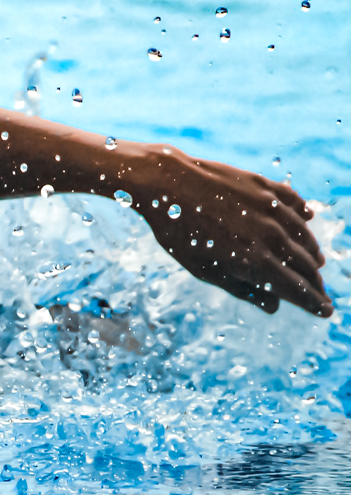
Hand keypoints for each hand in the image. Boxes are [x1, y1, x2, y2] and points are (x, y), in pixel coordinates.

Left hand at [136, 146, 331, 315]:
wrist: (167, 183)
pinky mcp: (265, 186)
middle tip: (320, 294)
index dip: (314, 302)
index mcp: (254, 261)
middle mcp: (270, 235)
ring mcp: (270, 208)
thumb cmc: (179, 232)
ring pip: (303, 236)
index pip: (296, 288)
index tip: (326, 311)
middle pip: (305, 265)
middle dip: (315, 283)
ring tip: (315, 264)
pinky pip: (293, 203)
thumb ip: (240, 288)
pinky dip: (302, 215)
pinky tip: (307, 219)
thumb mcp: (203, 269)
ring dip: (311, 253)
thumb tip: (273, 307)